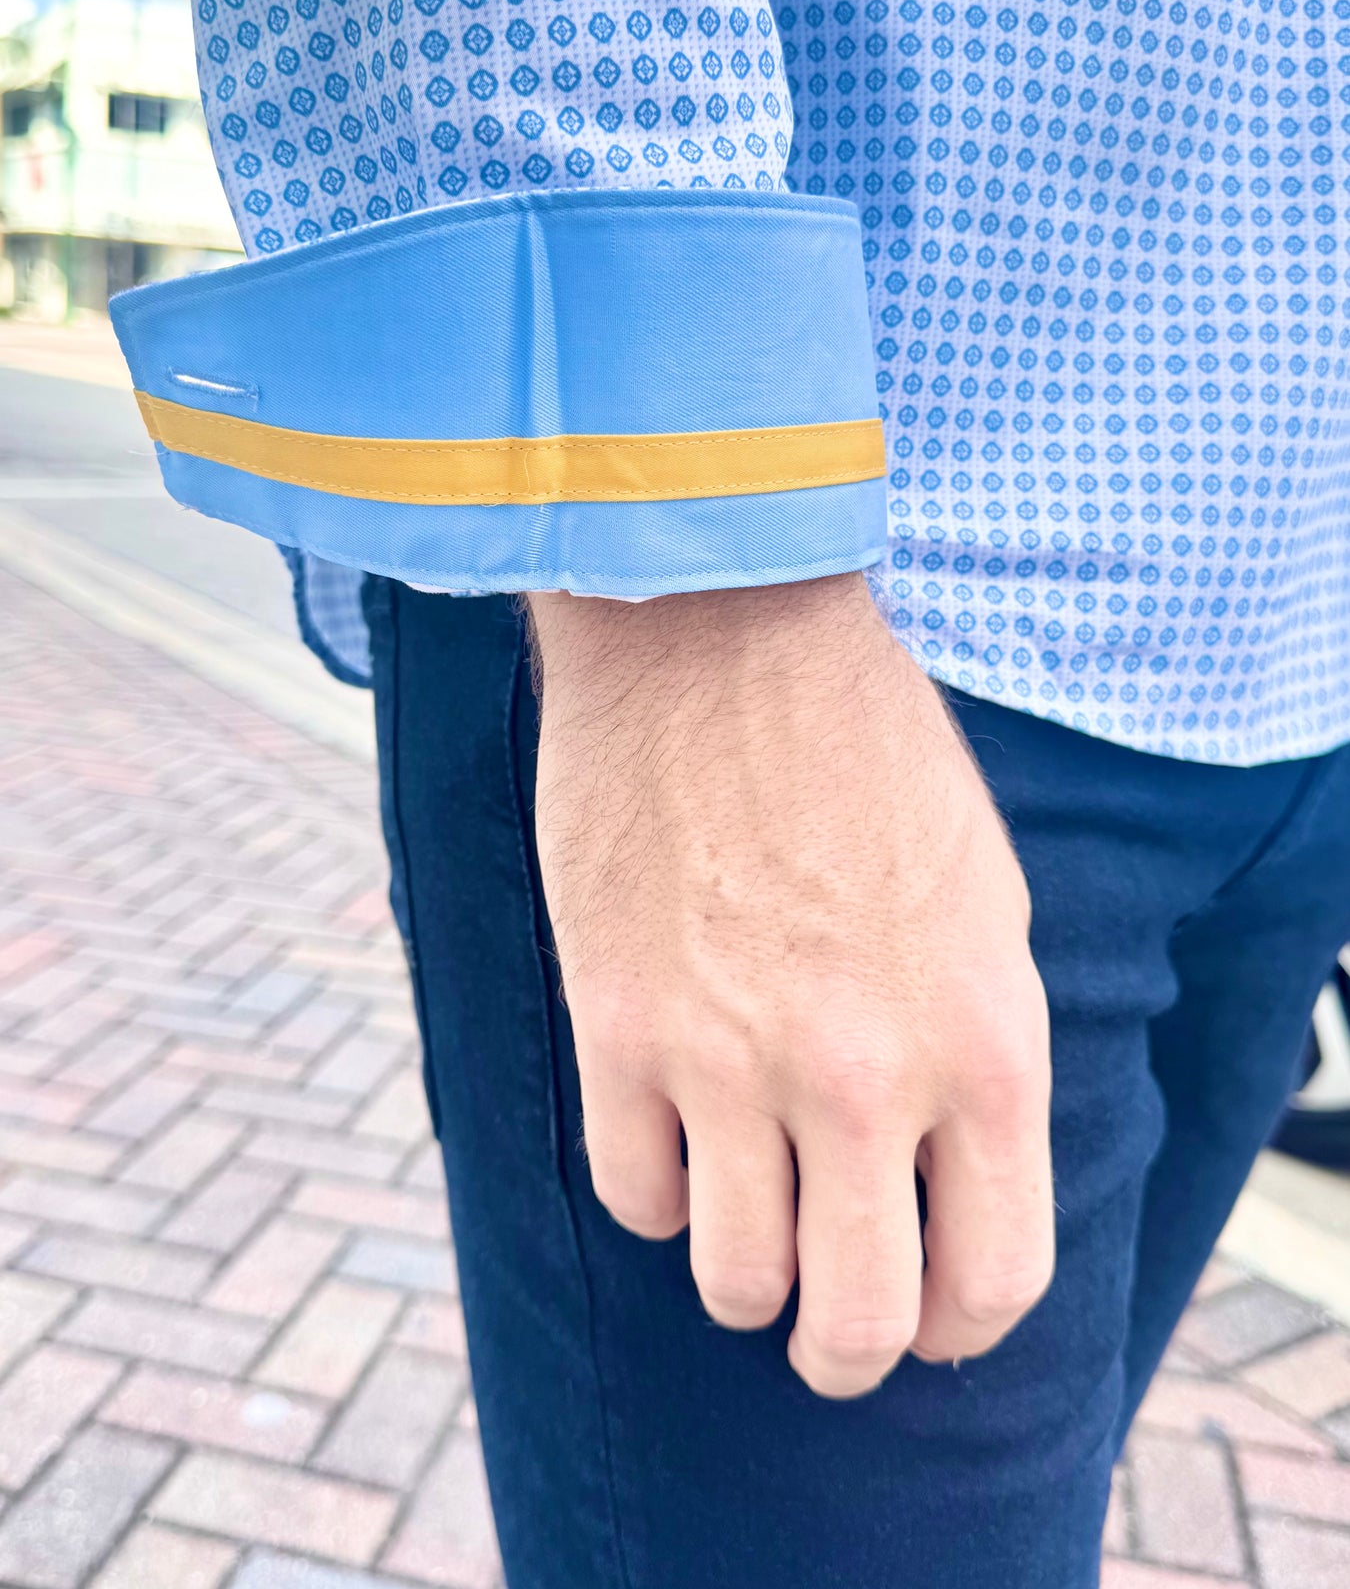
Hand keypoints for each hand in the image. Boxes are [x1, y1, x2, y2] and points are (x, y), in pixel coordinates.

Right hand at [527, 573, 1052, 1397]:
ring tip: (745, 1220)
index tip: (932, 1317)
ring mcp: (731, 1061)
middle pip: (858, 1323)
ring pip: (733, 1281)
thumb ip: (976, 1052)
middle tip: (828, 1330)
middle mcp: (863, 1076)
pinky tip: (670, 1133)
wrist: (716, 634)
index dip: (964, 1328)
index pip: (998, 1277)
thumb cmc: (865, 748)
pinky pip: (631, 1195)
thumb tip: (946, 1174)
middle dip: (846, 1351)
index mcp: (983, 1041)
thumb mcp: (983, 898)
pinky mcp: (618, 1030)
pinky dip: (655, 1189)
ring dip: (744, 1275)